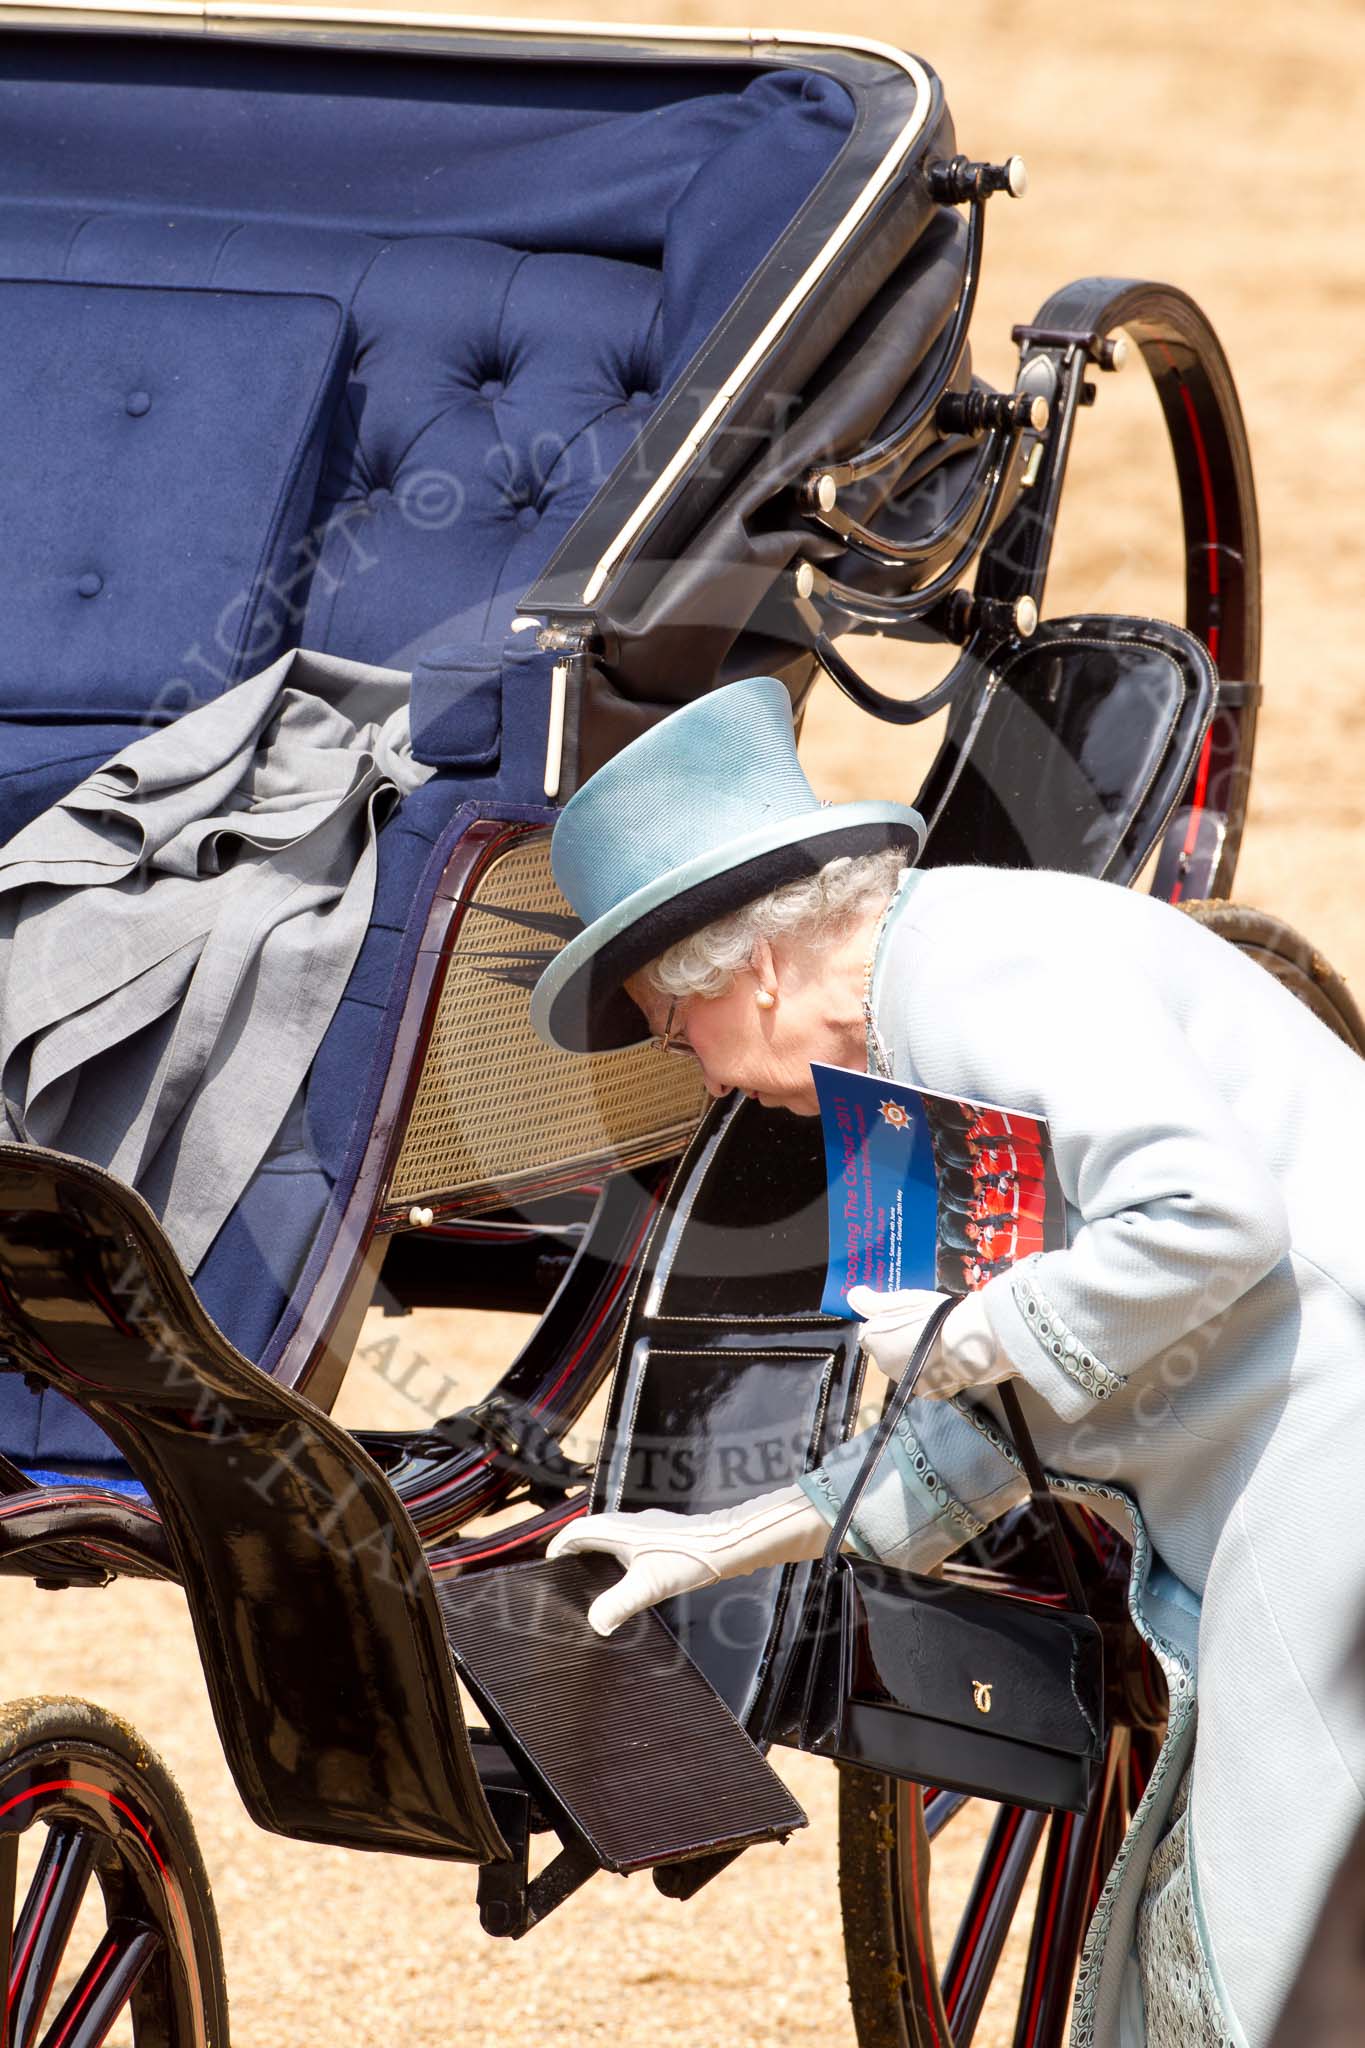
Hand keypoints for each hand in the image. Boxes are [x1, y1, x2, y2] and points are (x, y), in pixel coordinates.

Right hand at [544, 1481, 830, 1635]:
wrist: (728, 1543)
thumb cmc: (687, 1558)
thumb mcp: (649, 1586)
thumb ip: (618, 1605)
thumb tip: (594, 1625)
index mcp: (617, 1529)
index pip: (576, 1531)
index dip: (558, 1547)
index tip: (549, 1566)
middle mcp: (629, 1522)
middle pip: (591, 1532)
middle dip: (575, 1551)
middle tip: (567, 1576)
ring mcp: (647, 1527)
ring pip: (611, 1536)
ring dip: (598, 1554)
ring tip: (592, 1581)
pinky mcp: (663, 1534)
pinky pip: (629, 1542)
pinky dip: (618, 1557)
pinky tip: (631, 1579)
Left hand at [847, 1283, 1017, 1399]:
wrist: (968, 1343)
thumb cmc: (932, 1315)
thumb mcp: (902, 1300)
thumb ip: (873, 1301)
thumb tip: (853, 1295)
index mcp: (874, 1342)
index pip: (870, 1334)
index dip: (885, 1324)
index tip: (903, 1316)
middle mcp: (885, 1366)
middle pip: (888, 1350)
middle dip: (900, 1341)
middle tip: (923, 1324)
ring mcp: (907, 1382)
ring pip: (908, 1366)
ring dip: (917, 1356)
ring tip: (939, 1340)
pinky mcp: (929, 1393)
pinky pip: (927, 1378)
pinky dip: (934, 1370)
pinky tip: (948, 1356)